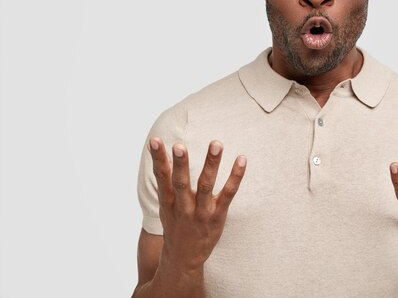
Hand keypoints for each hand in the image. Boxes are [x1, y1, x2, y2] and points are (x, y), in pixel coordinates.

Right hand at [148, 137, 246, 273]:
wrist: (183, 259)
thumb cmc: (175, 224)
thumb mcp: (165, 205)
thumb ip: (164, 181)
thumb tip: (158, 154)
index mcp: (168, 201)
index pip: (161, 176)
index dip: (158, 158)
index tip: (154, 140)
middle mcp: (183, 207)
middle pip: (180, 183)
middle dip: (180, 164)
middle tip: (179, 146)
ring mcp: (201, 212)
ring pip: (206, 186)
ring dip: (211, 164)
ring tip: (216, 143)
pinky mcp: (218, 216)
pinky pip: (228, 194)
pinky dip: (235, 177)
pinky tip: (241, 159)